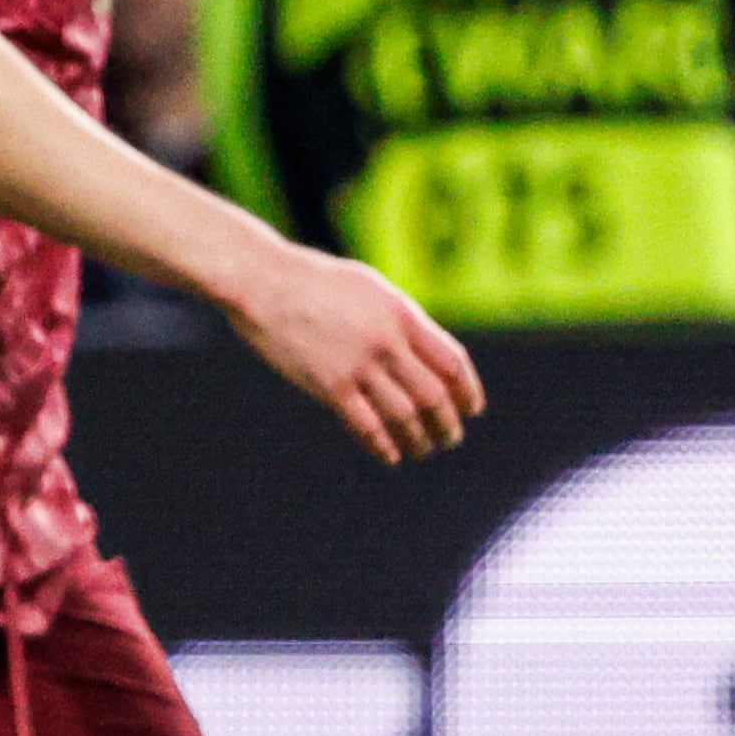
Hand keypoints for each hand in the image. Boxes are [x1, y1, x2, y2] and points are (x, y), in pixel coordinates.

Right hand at [225, 243, 483, 462]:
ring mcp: (358, 365)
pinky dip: (381, 444)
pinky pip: (364, 424)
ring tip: (422, 450)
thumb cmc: (313, 281)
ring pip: (404, 415)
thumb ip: (399, 319)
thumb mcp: (370, 289)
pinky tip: (388, 454)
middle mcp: (387, 343)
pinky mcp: (328, 385)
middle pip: (433, 395)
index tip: (472, 409)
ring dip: (418, 439)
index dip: (468, 391)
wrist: (262, 282)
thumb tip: (420, 351)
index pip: (452, 362)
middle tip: (450, 438)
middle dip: (447, 423)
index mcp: (402, 315)